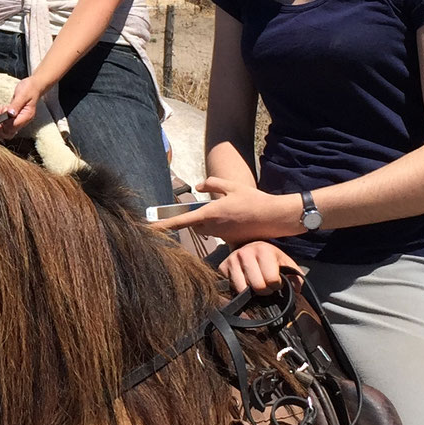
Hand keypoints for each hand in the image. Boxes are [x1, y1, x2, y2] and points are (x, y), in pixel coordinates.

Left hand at [0, 75, 46, 137]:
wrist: (34, 85)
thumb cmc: (30, 88)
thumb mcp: (22, 94)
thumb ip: (16, 105)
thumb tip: (10, 114)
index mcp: (26, 116)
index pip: (13, 126)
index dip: (4, 123)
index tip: (0, 112)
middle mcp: (23, 120)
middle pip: (9, 133)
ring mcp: (19, 120)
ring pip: (6, 129)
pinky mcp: (15, 117)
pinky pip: (5, 122)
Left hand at [152, 167, 307, 244]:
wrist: (274, 217)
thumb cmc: (253, 200)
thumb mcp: (232, 186)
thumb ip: (212, 184)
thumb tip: (198, 186)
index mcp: (210, 213)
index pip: (180, 221)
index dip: (163, 226)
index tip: (148, 229)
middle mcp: (213, 227)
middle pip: (194, 225)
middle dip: (195, 218)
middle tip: (209, 206)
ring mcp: (222, 236)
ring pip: (206, 229)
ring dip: (208, 222)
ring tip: (227, 210)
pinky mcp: (231, 241)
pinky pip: (219, 234)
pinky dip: (221, 227)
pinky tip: (236, 218)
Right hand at [217, 241, 302, 295]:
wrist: (251, 245)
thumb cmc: (270, 258)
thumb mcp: (286, 263)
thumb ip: (296, 276)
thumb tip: (297, 290)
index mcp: (264, 251)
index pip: (272, 280)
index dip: (276, 285)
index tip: (276, 281)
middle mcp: (245, 253)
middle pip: (257, 286)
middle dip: (264, 290)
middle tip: (266, 285)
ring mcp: (232, 260)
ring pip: (242, 289)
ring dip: (251, 292)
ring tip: (255, 284)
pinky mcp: (222, 267)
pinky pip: (230, 287)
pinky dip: (238, 289)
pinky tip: (244, 282)